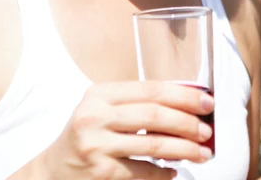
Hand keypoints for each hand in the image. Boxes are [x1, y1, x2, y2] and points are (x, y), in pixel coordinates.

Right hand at [43, 81, 213, 179]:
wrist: (52, 170)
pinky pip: (142, 171)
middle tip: (207, 130)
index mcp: (101, 93)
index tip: (207, 102)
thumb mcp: (103, 108)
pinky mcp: (100, 171)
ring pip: (153, 144)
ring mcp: (96, 144)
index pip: (151, 89)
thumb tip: (185, 106)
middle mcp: (96, 115)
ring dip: (184, 149)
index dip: (183, 95)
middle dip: (188, 122)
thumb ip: (135, 103)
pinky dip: (162, 172)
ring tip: (202, 153)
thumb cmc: (87, 134)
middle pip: (154, 115)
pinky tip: (173, 171)